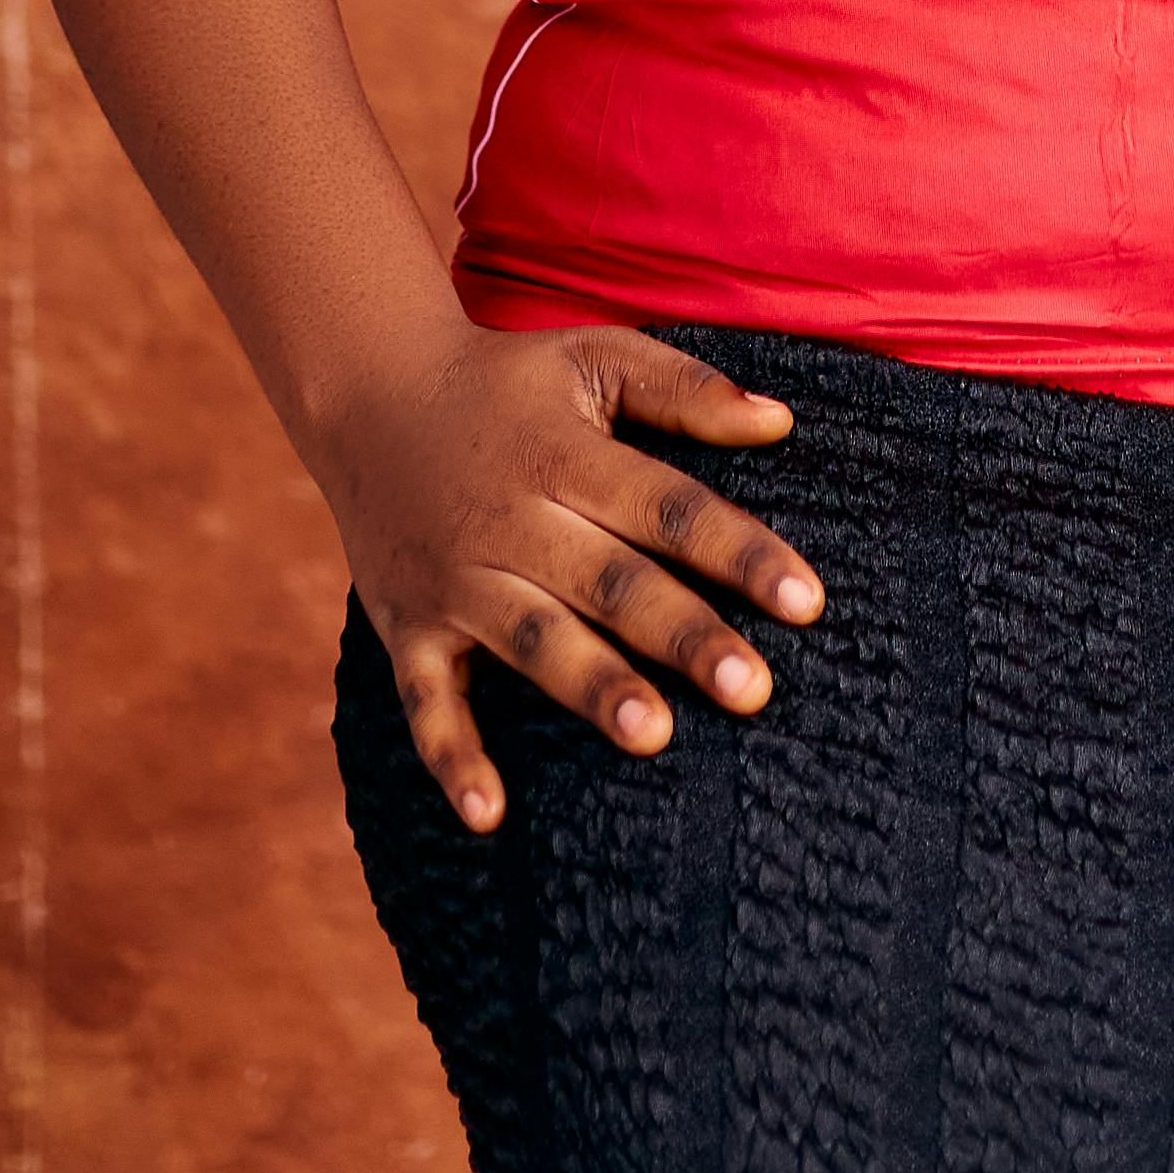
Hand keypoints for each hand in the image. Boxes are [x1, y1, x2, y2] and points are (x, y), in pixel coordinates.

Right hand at [316, 317, 824, 819]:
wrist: (366, 389)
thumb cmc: (506, 383)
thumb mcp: (593, 357)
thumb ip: (686, 389)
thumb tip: (783, 422)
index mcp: (562, 453)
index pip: (667, 507)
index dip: (737, 552)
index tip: (806, 600)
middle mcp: (509, 519)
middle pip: (609, 582)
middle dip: (682, 635)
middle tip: (753, 689)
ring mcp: (453, 579)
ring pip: (531, 639)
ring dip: (590, 685)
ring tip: (653, 733)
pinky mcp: (405, 625)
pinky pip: (425, 700)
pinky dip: (452, 757)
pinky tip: (490, 815)